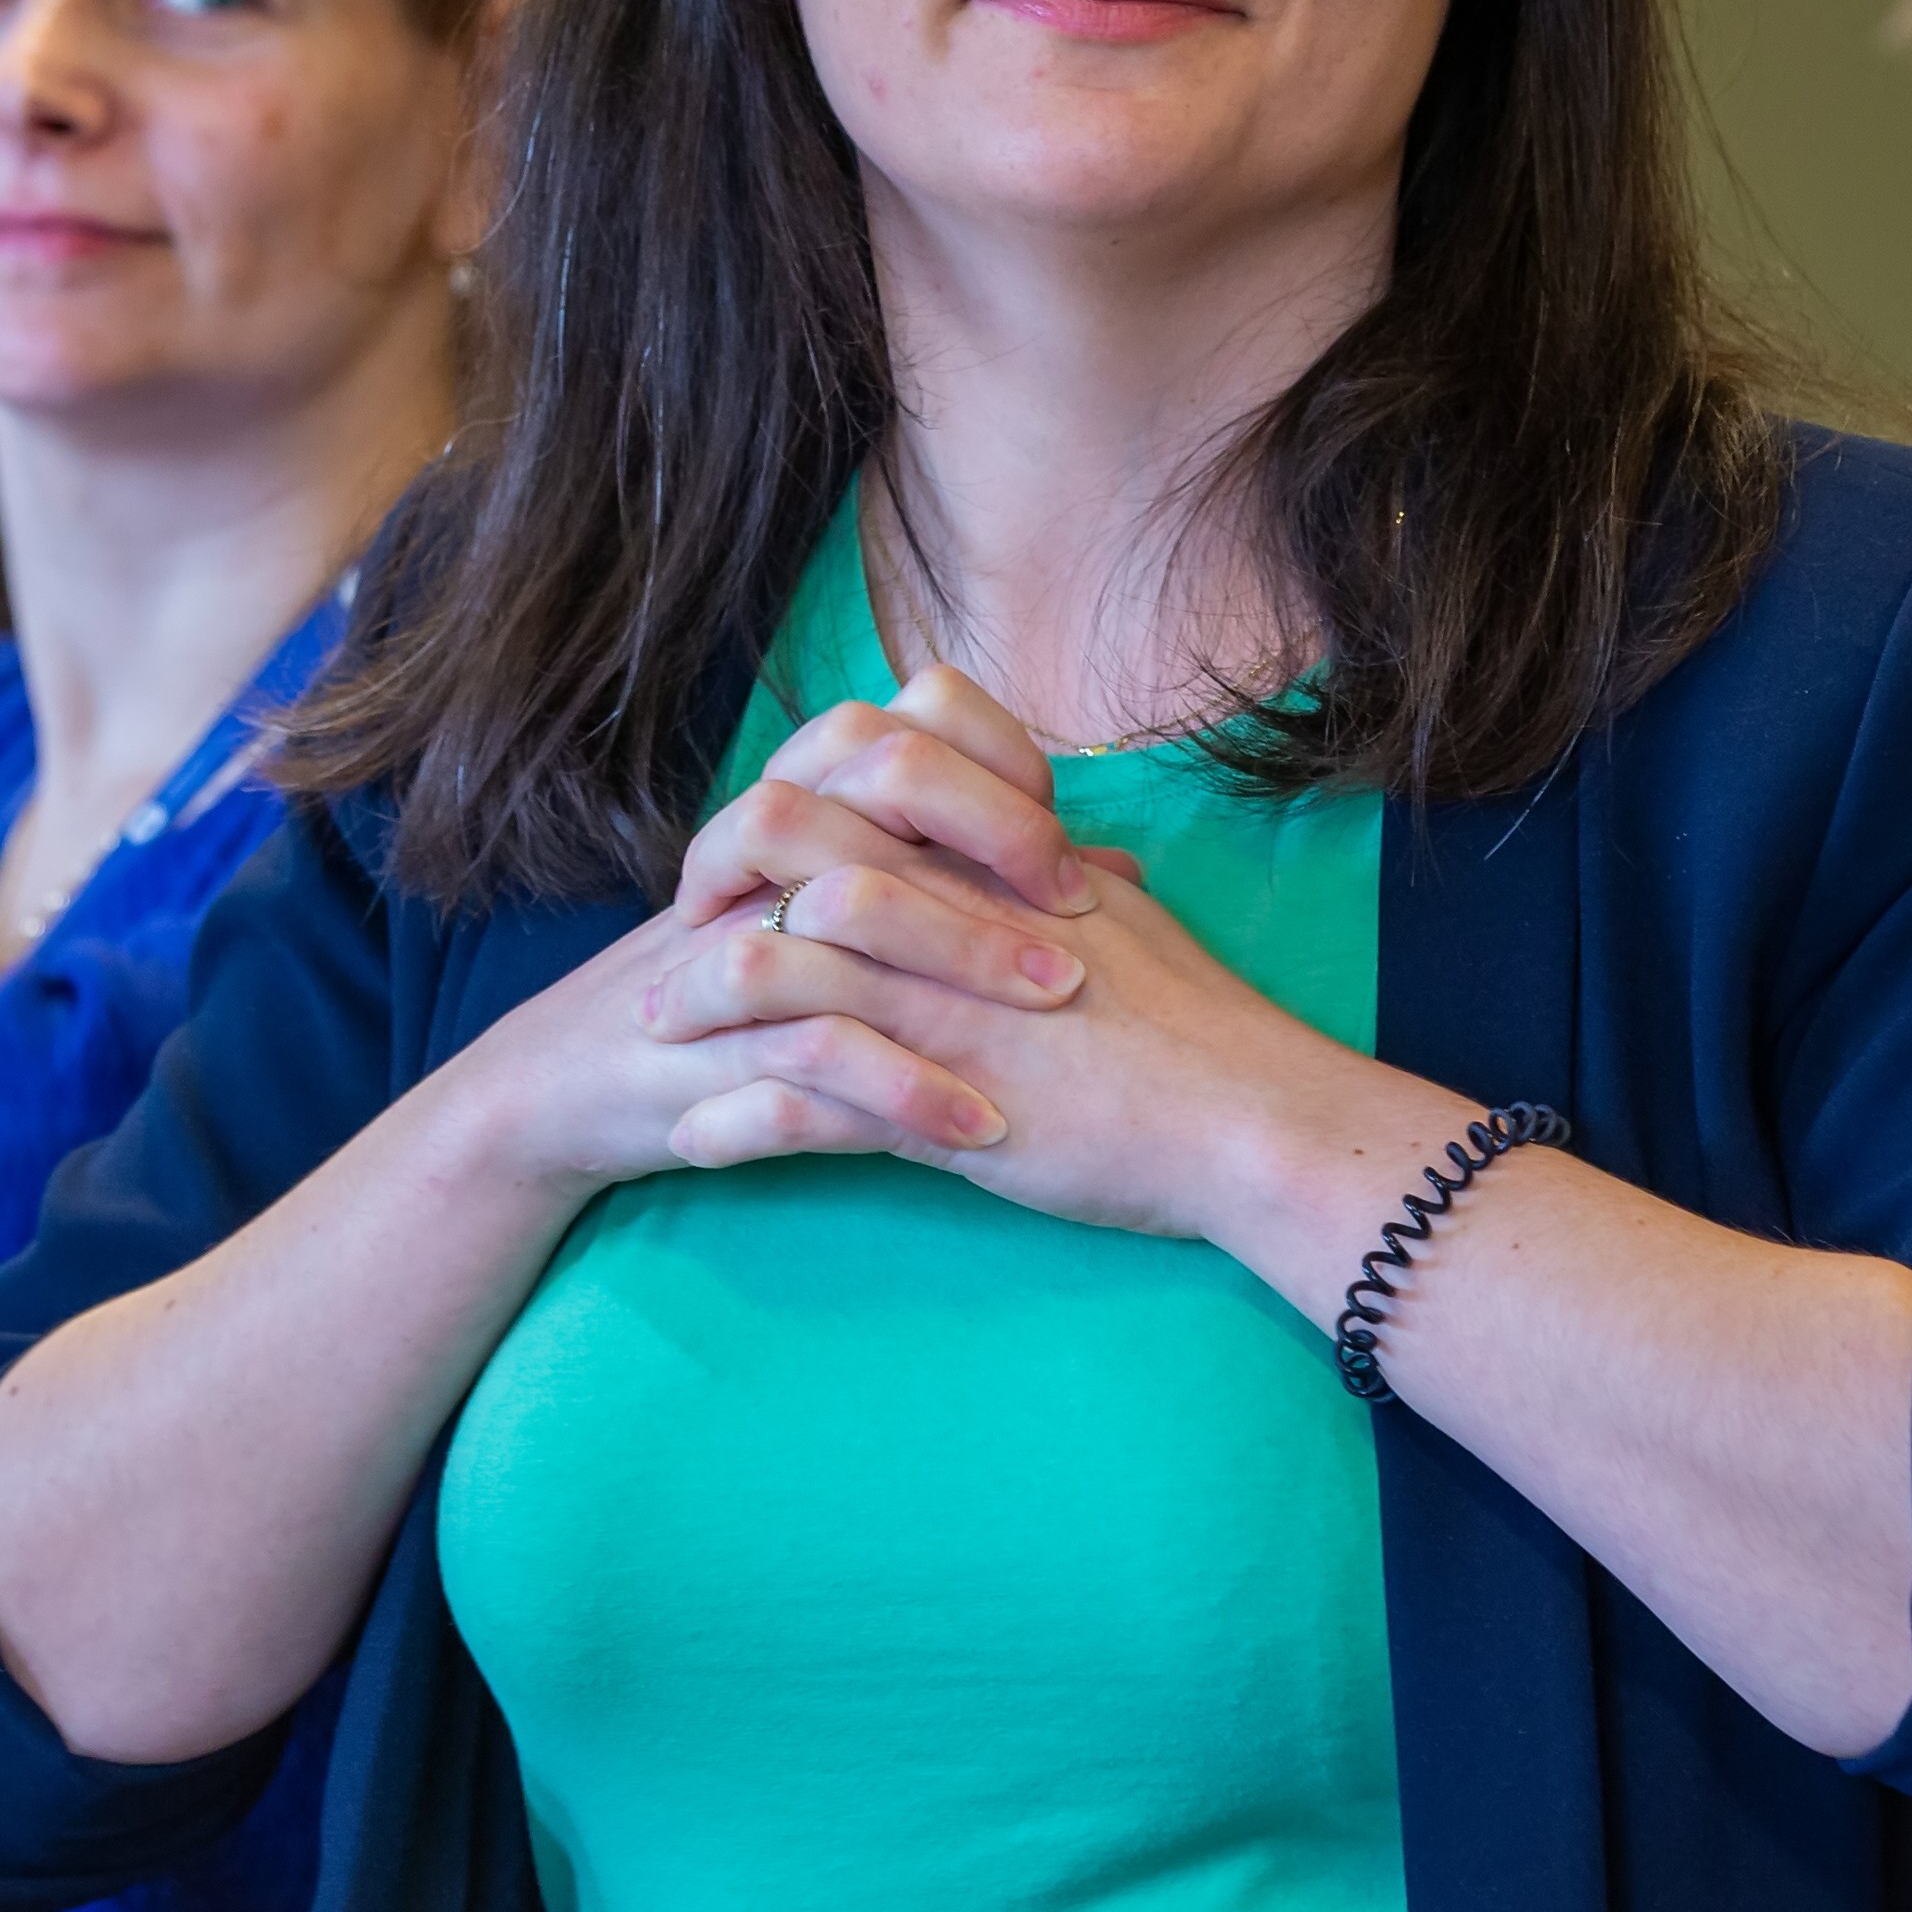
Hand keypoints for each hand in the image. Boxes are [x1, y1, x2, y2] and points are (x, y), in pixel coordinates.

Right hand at [429, 668, 1102, 1197]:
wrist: (576, 1087)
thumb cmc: (738, 1005)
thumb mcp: (853, 936)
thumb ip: (970, 889)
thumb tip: (1114, 869)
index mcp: (799, 816)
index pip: (905, 725)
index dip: (995, 770)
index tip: (1068, 853)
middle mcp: (761, 861)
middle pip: (879, 796)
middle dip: (994, 852)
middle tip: (1082, 929)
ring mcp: (729, 948)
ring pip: (844, 918)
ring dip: (960, 961)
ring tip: (1054, 1013)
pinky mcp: (707, 1053)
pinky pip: (810, 1056)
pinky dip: (902, 1090)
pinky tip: (980, 1130)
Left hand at [648, 665, 1469, 1305]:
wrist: (1255, 1120)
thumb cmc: (1202, 1028)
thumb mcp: (1128, 920)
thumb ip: (1069, 883)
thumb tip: (1069, 863)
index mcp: (993, 856)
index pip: (858, 768)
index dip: (785, 796)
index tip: (752, 852)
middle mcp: (955, 908)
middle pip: (787, 839)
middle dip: (710, 879)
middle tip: (678, 931)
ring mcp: (943, 1002)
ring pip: (775, 962)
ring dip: (697, 1000)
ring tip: (657, 1037)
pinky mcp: (944, 1101)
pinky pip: (806, 1100)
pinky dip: (737, 1123)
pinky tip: (696, 1143)